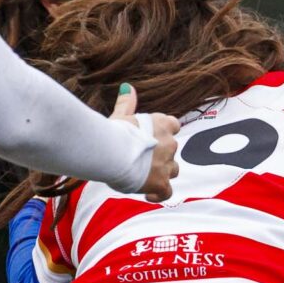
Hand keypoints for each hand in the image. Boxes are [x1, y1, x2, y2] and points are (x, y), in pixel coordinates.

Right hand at [114, 86, 181, 201]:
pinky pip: (166, 192)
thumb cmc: (112, 131)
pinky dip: (159, 194)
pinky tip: (148, 195)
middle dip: (160, 155)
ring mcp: (167, 164)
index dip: (165, 133)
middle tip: (139, 160)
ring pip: (173, 170)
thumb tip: (127, 87)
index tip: (153, 139)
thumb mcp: (120, 115)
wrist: (109, 151)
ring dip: (161, 173)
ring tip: (143, 177)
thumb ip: (127, 103)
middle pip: (172, 150)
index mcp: (161, 124)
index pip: (173, 125)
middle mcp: (169, 143)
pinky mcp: (160, 182)